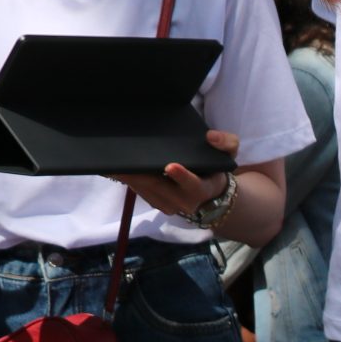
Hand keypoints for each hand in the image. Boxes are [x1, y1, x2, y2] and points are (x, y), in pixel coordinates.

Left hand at [105, 129, 239, 219]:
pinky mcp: (156, 203)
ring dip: (128, 176)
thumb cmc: (217, 170)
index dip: (181, 176)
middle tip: (119, 160)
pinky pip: (140, 191)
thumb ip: (227, 143)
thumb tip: (211, 137)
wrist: (211, 196)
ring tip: (110, 162)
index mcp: (202, 189)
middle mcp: (183, 201)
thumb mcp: (230, 154)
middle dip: (139, 174)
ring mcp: (168, 205)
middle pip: (158, 187)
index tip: (170, 166)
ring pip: (145, 190)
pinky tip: (114, 167)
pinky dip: (128, 178)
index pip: (192, 184)